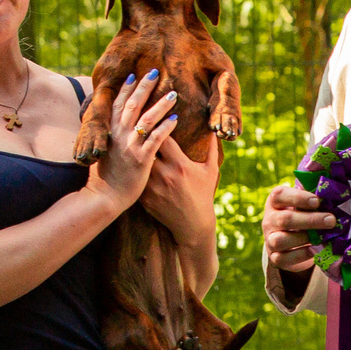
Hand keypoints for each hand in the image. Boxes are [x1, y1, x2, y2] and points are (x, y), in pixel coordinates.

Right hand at [88, 74, 177, 216]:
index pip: (118, 104)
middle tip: (156, 71)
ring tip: (173, 94)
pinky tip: (175, 120)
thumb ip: (109, 137)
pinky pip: (156, 139)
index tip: (134, 75)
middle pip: (133, 105)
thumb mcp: (103, 151)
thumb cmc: (105, 176)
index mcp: (109, 132)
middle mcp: (118, 135)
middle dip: (144, 87)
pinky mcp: (140, 159)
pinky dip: (165, 128)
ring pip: (147, 119)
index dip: (126, 89)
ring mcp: (129, 147)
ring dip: (160, 104)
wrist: (103, 197)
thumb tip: (112, 128)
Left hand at [140, 130, 219, 247]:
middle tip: (144, 134)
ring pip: (138, 163)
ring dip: (139, 157)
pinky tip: (136, 170)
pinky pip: (136, 179)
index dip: (159, 128)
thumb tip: (214, 130)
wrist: (193, 225)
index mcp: (180, 165)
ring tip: (137, 150)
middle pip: (147, 148)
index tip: (158, 125)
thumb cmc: (204, 195)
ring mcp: (152, 187)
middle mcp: (164, 174)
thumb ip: (212, 149)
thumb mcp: (211, 172)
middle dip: (145, 141)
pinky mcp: (144, 198)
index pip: (163, 137)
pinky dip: (136, 174)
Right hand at [263, 181, 337, 276]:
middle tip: (331, 220)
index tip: (317, 201)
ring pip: (281, 240)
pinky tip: (315, 250)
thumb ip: (314, 199)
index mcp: (276, 201)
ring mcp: (270, 239)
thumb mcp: (305, 204)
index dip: (299, 198)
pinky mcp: (275, 257)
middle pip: (285, 219)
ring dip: (305, 238)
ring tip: (323, 237)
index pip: (280, 195)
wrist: (290, 241)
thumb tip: (333, 195)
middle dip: (311, 220)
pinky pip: (284, 258)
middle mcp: (269, 219)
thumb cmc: (302, 215)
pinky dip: (301, 255)